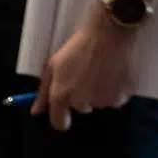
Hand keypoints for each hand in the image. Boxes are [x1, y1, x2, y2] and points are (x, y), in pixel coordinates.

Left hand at [31, 11, 139, 131]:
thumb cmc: (78, 47)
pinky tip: (112, 73)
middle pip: (80, 108)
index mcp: (62, 95)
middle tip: (84, 74)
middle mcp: (81, 103)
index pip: (59, 123)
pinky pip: (115, 100)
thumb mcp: (53, 65)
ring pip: (98, 103)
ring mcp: (102, 102)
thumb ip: (43, 91)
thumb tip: (35, 112)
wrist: (108, 35)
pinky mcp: (121, 98)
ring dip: (97, 92)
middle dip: (81, 95)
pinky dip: (113, 91)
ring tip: (99, 70)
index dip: (61, 118)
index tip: (64, 112)